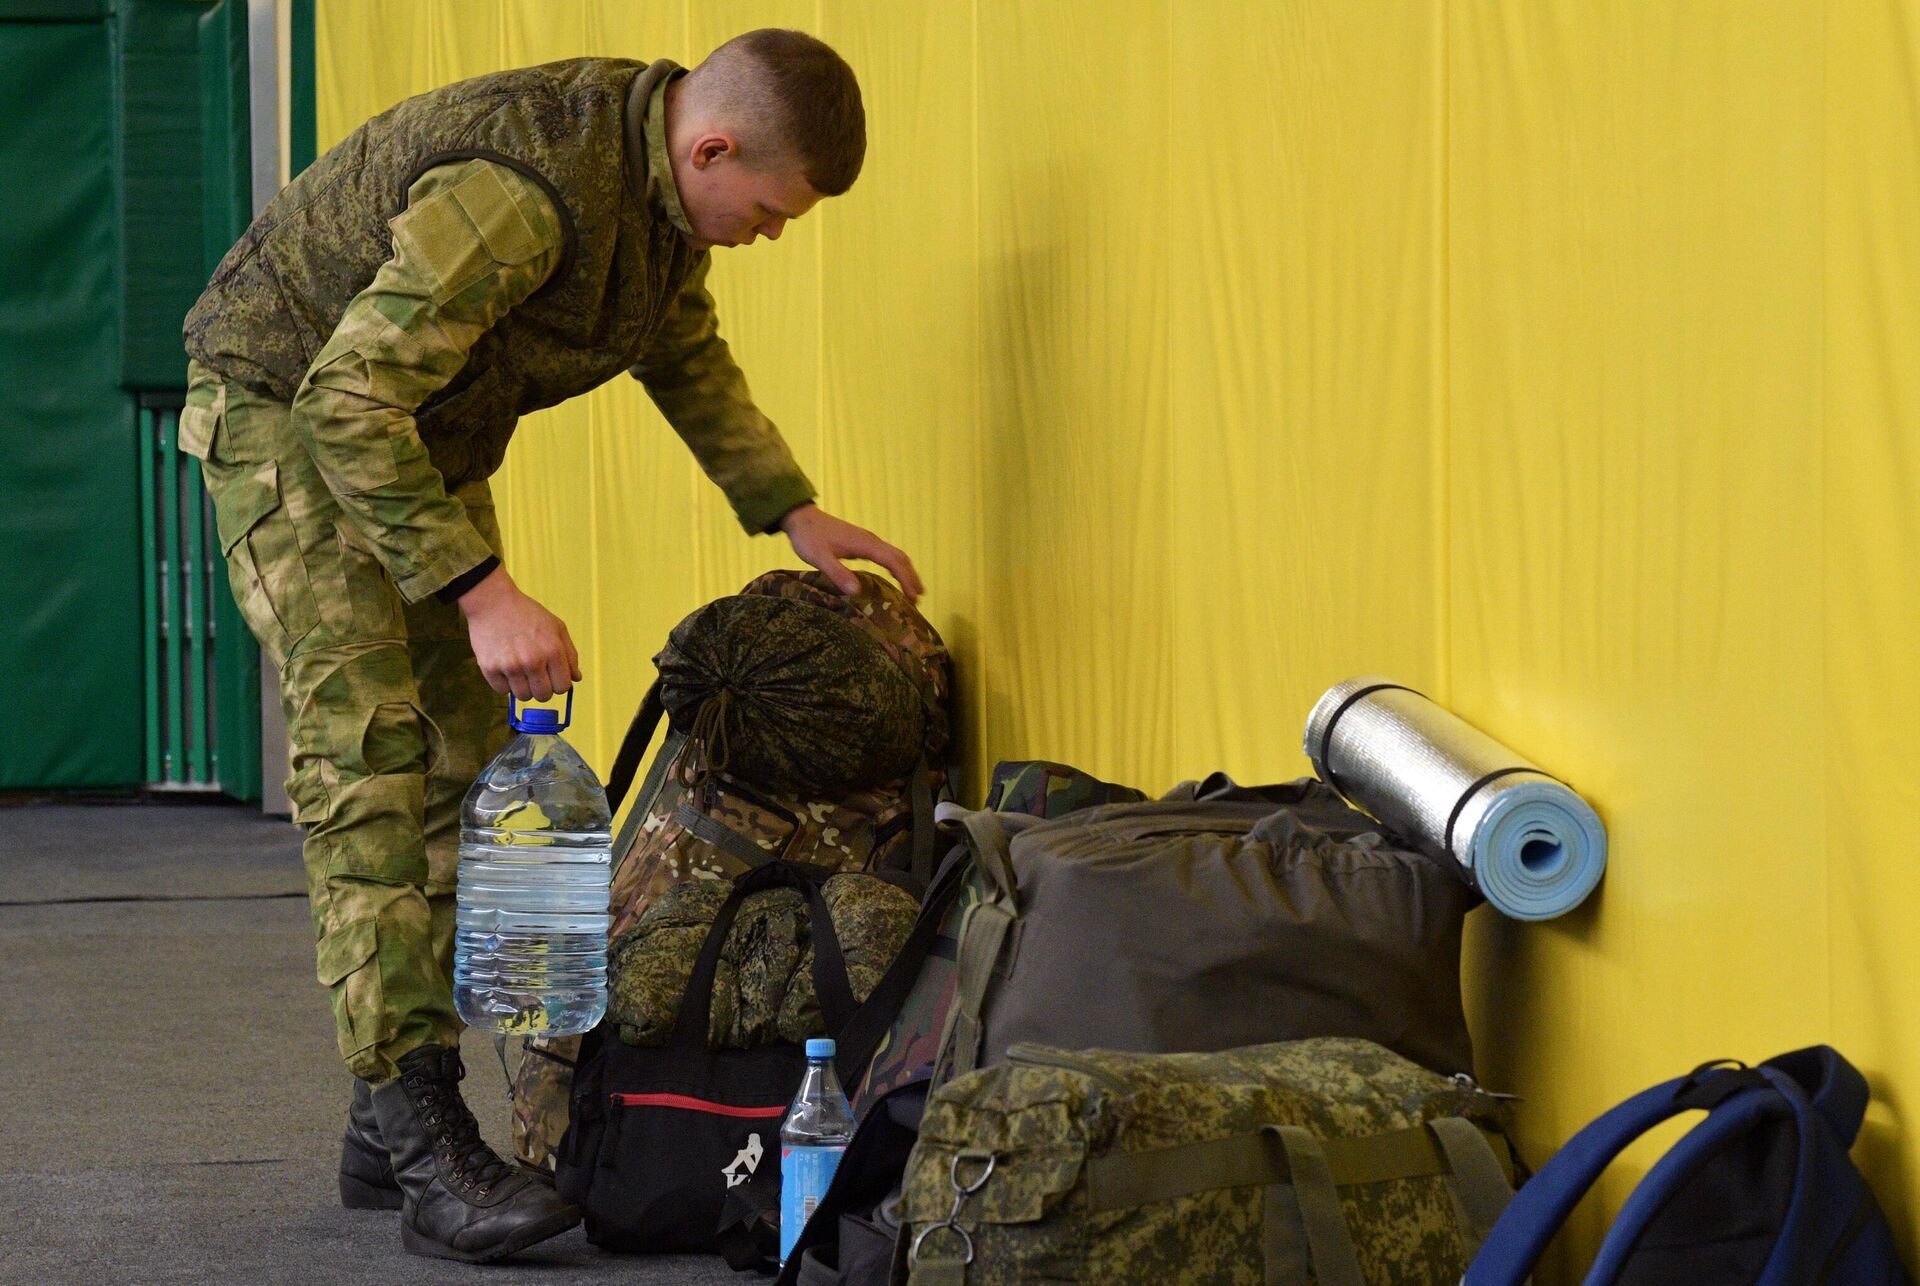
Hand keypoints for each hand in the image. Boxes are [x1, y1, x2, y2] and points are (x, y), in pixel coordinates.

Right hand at [457, 566, 581, 700]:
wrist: (493, 602)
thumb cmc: (527, 613)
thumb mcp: (556, 627)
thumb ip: (570, 654)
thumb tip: (576, 678)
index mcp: (553, 650)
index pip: (562, 687)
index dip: (558, 684)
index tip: (552, 676)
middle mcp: (533, 660)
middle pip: (543, 696)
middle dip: (542, 688)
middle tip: (535, 674)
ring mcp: (510, 665)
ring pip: (523, 696)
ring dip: (523, 687)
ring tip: (519, 669)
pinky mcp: (490, 668)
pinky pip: (502, 691)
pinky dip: (504, 683)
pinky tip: (505, 666)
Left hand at [779, 503, 923, 603]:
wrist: (801, 518)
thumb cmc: (808, 537)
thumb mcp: (819, 557)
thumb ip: (837, 573)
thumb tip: (856, 591)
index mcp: (865, 544)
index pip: (893, 561)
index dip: (906, 578)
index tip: (914, 596)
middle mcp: (871, 541)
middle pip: (900, 557)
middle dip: (911, 577)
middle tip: (919, 598)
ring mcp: (868, 541)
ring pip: (895, 555)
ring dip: (906, 572)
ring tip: (913, 591)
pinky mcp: (862, 543)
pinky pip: (886, 555)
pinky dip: (895, 568)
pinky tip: (894, 578)